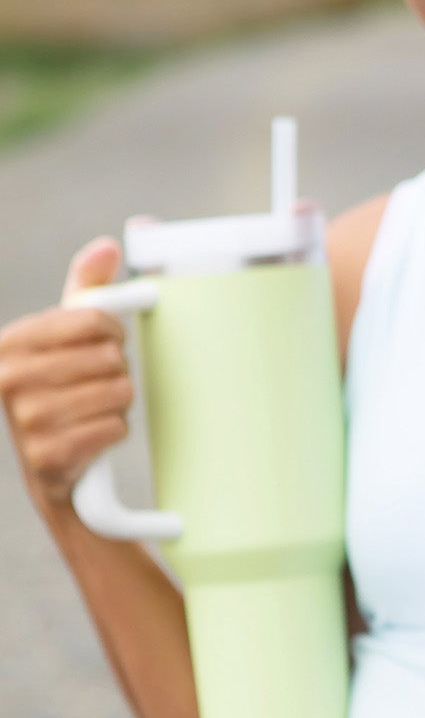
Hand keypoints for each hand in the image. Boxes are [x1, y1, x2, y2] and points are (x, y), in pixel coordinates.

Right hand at [0, 237, 132, 510]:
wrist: (54, 470)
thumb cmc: (64, 389)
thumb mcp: (67, 337)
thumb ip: (88, 289)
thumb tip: (109, 247)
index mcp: (9, 342)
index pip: (96, 320)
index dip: (113, 334)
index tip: (103, 345)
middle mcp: (8, 378)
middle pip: (111, 357)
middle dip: (116, 372)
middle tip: (95, 386)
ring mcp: (26, 420)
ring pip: (119, 391)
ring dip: (117, 404)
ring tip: (91, 411)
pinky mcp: (49, 455)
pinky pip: (116, 427)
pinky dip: (114, 432)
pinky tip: (91, 438)